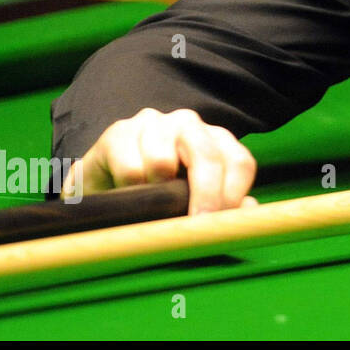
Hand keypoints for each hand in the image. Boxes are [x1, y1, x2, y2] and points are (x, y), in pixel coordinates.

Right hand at [63, 108, 257, 214]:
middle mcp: (189, 124)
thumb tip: (248, 209)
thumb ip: (223, 203)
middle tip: (196, 226)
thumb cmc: (155, 194)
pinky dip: (130, 189)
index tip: (222, 224)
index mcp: (215, 140)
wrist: (101, 186)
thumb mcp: (192, 200)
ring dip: (156, 192)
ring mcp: (154, 123)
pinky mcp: (119, 132)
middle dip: (206, 196)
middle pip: (208, 157)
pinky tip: (127, 192)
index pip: (239, 162)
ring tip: (150, 201)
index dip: (234, 195)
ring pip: (163, 162)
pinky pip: (131, 168)